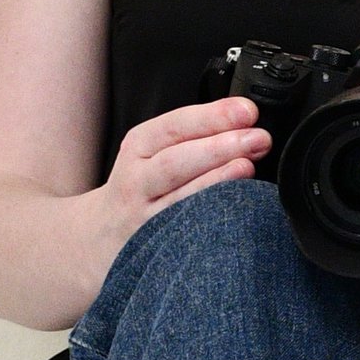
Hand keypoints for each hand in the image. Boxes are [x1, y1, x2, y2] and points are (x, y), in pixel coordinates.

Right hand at [95, 95, 269, 248]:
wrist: (100, 235)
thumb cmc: (140, 186)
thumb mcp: (152, 150)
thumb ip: (193, 135)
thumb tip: (248, 119)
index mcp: (140, 147)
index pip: (176, 126)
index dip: (213, 117)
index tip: (247, 112)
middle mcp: (138, 181)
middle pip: (175, 162)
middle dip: (219, 147)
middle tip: (259, 138)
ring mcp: (144, 217)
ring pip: (178, 199)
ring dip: (216, 182)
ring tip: (247, 167)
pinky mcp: (154, 247)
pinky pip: (183, 233)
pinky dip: (209, 221)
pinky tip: (234, 211)